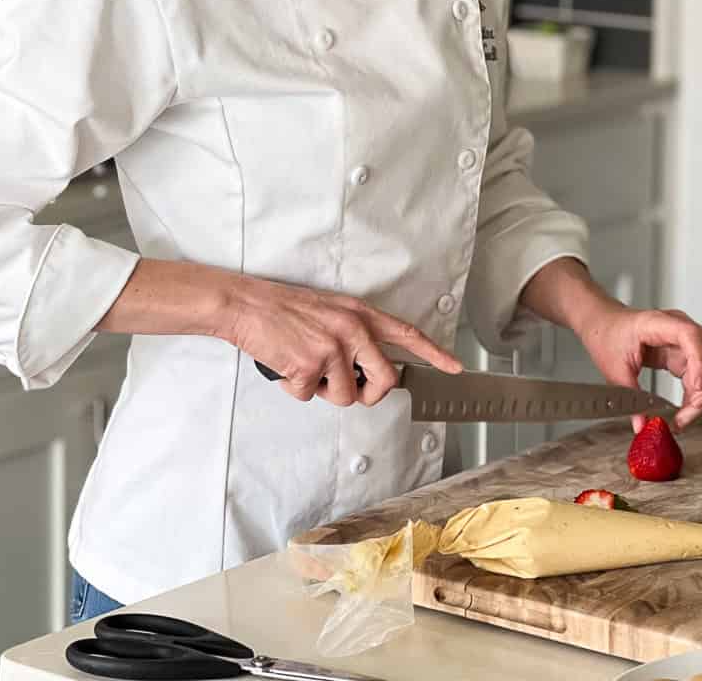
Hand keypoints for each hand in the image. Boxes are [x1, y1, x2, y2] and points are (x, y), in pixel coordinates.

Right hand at [223, 273, 461, 407]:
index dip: (434, 353)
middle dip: (368, 394)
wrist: (246, 304)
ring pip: (345, 396)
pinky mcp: (310, 365)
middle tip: (346, 387)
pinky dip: (294, 388)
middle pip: (385, 380)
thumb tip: (364, 366)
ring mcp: (332, 347)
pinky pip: (310, 396)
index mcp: (359, 313)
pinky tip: (285, 366)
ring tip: (303, 366)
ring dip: (321, 390)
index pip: (407, 334)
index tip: (454, 367)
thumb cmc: (282, 308)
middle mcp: (352, 329)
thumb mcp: (328, 310)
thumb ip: (353, 333)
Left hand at [576, 304, 701, 431]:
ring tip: (685, 414)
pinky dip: (696, 391)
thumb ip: (630, 398)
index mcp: (657, 323)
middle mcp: (676, 326)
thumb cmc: (605, 334)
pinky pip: (700, 371)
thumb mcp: (613, 368)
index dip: (699, 362)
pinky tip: (684, 407)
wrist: (601, 323)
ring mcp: (682, 337)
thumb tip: (642, 425)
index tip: (695, 388)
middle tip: (689, 411)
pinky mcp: (682, 350)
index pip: (690, 336)